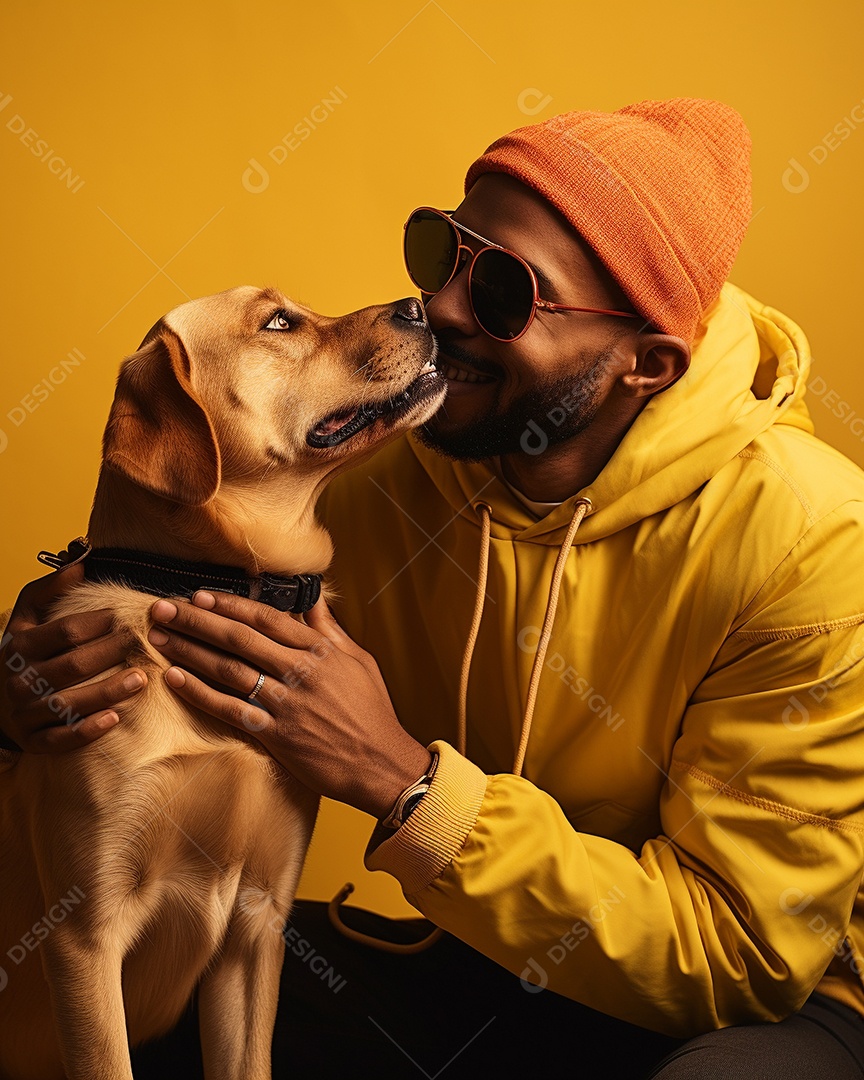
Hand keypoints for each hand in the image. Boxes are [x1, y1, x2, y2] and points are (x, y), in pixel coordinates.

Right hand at [0, 563, 147, 751]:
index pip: (65, 632)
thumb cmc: (20, 652)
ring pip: (69, 703)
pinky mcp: (32, 740)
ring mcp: (25, 712)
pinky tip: (115, 718)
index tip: (126, 616)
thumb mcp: (25, 618)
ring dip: (108, 691)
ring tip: (142, 679)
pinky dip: (88, 730)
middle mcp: (20, 679)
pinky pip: (60, 738)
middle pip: (73, 666)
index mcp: (20, 645)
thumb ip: (49, 589)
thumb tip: (80, 563)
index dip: (99, 623)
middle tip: (143, 644)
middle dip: (112, 653)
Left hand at [147, 591, 431, 818]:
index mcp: (319, 650)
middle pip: (239, 638)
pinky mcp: (277, 735)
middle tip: (162, 607)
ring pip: (229, 669)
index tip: (199, 595)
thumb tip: (313, 598)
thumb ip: (329, 629)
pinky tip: (175, 679)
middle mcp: (300, 671)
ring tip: (160, 636)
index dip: (230, 604)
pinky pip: (231, 710)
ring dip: (190, 650)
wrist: (381, 763)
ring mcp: (287, 703)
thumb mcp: (358, 661)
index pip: (266, 618)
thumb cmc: (372, 711)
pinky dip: (201, 693)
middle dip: (196, 620)